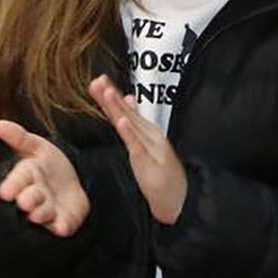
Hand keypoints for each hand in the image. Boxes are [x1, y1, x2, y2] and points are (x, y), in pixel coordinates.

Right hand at [0, 119, 88, 235]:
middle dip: (28, 200)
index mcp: (27, 176)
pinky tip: (62, 228)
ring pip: (44, 213)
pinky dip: (61, 228)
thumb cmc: (47, 164)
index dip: (12, 185)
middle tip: (24, 202)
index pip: (18, 179)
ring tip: (39, 213)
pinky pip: (62, 226)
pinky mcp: (64, 221)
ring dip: (42, 213)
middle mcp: (35, 195)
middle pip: (30, 198)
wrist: (68, 183)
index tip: (5, 192)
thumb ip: (20, 137)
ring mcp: (49, 210)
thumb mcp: (36, 147)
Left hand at [90, 75, 188, 224]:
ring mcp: (149, 147)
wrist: (180, 196)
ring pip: (130, 124)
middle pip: (126, 113)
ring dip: (119, 107)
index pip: (124, 111)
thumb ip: (135, 123)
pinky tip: (122, 122)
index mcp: (145, 131)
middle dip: (111, 96)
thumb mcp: (146, 145)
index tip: (98, 82)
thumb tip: (127, 100)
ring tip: (108, 93)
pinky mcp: (149, 161)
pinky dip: (129, 132)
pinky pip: (137, 145)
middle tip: (98, 80)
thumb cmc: (162, 173)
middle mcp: (148, 135)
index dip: (110, 96)